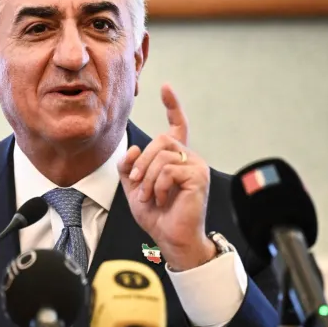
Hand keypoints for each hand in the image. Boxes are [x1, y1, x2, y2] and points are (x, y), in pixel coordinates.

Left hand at [118, 83, 214, 270]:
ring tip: (148, 196)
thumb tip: (132, 150)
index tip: (165, 87)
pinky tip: (159, 199)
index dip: (172, 106)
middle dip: (142, 162)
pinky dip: (157, 186)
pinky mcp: (198, 177)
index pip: (177, 125)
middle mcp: (188, 158)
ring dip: (148, 178)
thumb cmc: (157, 215)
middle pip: (160, 140)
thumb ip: (129, 167)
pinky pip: (169, 170)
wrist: (170, 238)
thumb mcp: (134, 187)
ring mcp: (196, 166)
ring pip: (162, 155)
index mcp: (175, 158)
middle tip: (138, 184)